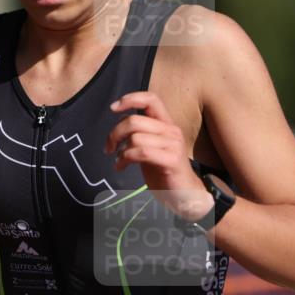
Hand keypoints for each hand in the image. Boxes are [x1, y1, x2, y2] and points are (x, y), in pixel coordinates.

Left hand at [103, 91, 212, 219]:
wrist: (185, 194)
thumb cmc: (164, 171)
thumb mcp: (150, 147)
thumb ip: (139, 132)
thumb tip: (120, 119)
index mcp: (166, 124)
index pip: (151, 99)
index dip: (130, 99)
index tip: (113, 108)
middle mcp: (171, 130)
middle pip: (135, 121)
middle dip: (115, 133)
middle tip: (109, 148)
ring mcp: (173, 145)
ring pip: (135, 138)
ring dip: (120, 151)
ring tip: (118, 161)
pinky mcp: (171, 160)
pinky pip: (141, 153)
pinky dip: (125, 159)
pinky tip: (121, 166)